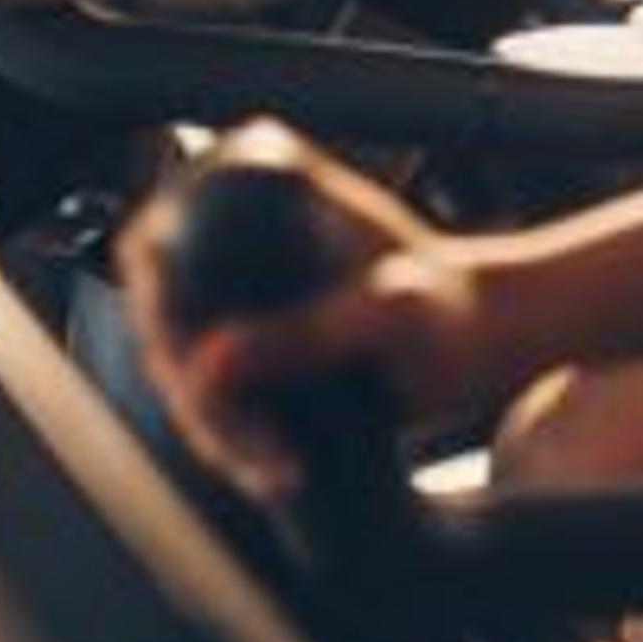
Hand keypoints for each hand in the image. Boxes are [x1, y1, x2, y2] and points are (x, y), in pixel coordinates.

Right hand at [120, 125, 498, 499]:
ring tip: (278, 474)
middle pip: (162, 312)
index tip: (212, 398)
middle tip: (262, 460)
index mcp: (257, 166)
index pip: (163, 245)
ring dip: (217, 429)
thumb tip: (208, 367)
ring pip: (177, 358)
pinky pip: (203, 383)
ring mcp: (225, 264)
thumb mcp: (387, 318)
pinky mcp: (234, 317)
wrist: (480, 335)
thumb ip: (306, 336)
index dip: (168, 326)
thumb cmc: (451, 311)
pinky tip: (271, 473)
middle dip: (200, 398)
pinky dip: (231, 435)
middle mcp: (227, 204)